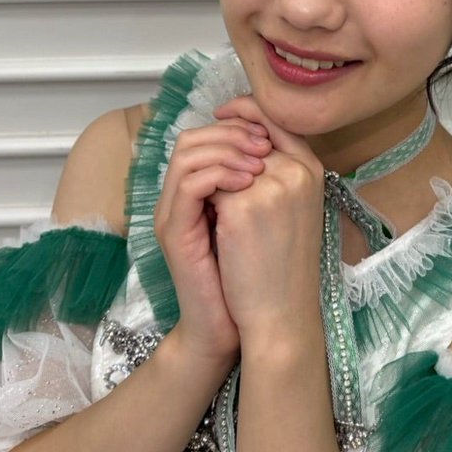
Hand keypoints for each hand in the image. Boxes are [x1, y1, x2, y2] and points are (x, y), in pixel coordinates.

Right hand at [153, 114, 272, 363]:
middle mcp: (177, 199)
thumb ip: (258, 183)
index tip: (270, 134)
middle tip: (265, 144)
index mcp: (196, 192)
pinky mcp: (175, 233)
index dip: (237, 126)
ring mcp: (172, 215)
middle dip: (232, 132)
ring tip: (260, 162)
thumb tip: (279, 145)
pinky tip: (249, 183)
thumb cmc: (256, 274)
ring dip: (227, 150)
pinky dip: (220, 174)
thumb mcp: (261, 217)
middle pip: (192, 138)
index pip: (205, 136)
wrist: (239, 325)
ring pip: (187, 154)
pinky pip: (189, 185)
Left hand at [209, 96, 325, 344]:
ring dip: (209, 174)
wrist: (280, 312)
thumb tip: (243, 141)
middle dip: (218, 141)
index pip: (274, 118)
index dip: (244, 111)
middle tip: (201, 152)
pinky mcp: (242, 207)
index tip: (221, 115)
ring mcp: (270, 186)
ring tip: (206, 200)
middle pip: (243, 132)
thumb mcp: (294, 208)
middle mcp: (296, 170)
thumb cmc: (285, 265)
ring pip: (222, 158)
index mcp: (313, 168)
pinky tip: (207, 223)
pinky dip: (202, 199)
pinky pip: (208, 184)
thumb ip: (279, 172)